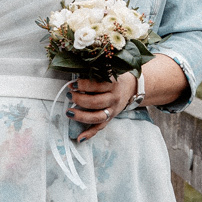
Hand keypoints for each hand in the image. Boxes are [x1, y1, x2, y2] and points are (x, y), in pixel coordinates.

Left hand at [71, 54, 187, 140]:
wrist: (132, 87)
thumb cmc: (114, 76)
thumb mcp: (109, 68)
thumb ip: (95, 68)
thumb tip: (73, 64)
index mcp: (113, 83)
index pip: (98, 85)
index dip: (84, 85)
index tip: (72, 84)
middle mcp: (114, 98)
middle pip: (96, 102)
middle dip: (80, 100)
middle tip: (69, 95)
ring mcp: (112, 110)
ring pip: (97, 117)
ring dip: (81, 116)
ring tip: (69, 112)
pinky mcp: (110, 118)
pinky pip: (100, 128)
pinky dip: (90, 133)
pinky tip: (79, 138)